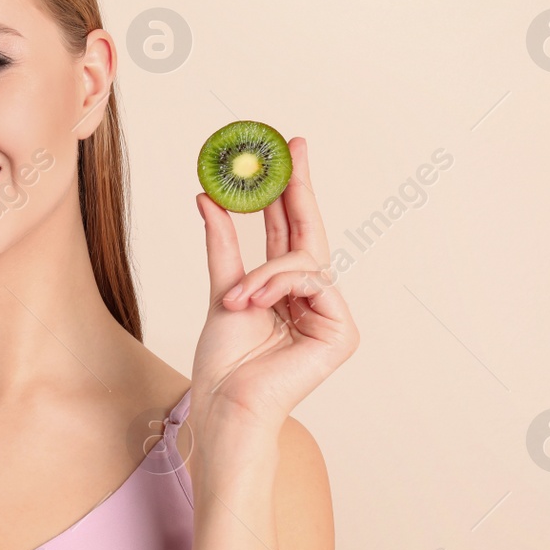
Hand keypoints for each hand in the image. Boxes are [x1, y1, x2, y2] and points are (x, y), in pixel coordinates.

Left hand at [191, 137, 359, 438]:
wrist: (226, 402)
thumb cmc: (224, 361)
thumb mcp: (222, 289)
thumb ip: (223, 244)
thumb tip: (208, 197)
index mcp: (287, 293)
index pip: (290, 234)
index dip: (289, 193)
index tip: (287, 152)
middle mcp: (314, 301)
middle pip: (309, 235)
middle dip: (299, 189)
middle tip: (293, 147)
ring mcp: (331, 316)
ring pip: (303, 261)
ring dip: (264, 274)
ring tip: (237, 299)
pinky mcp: (342, 333)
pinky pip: (310, 283)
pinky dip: (276, 286)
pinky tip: (253, 303)